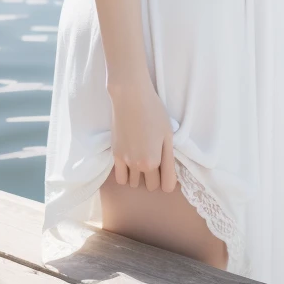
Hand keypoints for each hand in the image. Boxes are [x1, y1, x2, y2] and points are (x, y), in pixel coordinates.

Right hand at [108, 78, 177, 192]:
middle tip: (156, 156)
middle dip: (155, 176)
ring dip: (140, 175)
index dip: (168, 177)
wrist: (130, 96)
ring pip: (134, 183)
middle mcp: (138, 166)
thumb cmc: (154, 112)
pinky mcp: (114, 155)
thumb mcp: (168, 136)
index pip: (165, 186)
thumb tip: (168, 185)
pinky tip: (131, 161)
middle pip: (150, 185)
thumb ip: (169, 163)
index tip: (167, 164)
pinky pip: (120, 178)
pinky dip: (127, 174)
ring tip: (142, 156)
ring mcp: (125, 161)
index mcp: (154, 162)